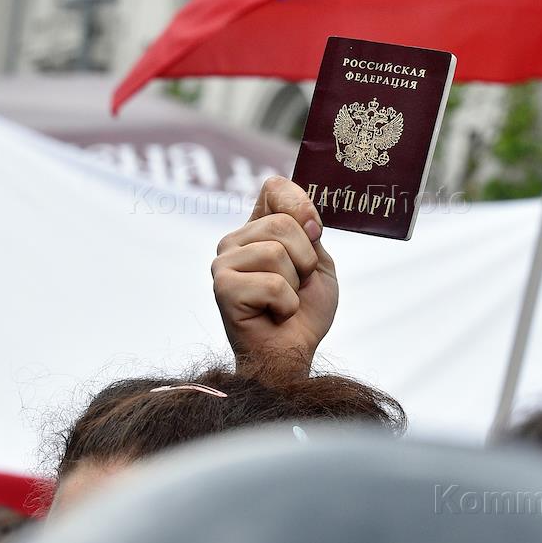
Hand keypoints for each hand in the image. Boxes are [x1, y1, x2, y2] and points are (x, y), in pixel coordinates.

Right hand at [212, 177, 337, 379]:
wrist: (291, 355)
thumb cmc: (303, 312)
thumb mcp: (318, 264)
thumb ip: (310, 233)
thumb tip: (304, 220)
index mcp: (257, 228)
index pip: (274, 188)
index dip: (301, 204)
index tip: (314, 232)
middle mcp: (234, 241)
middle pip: (282, 222)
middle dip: (305, 260)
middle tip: (296, 286)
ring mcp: (223, 263)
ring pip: (277, 252)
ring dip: (295, 285)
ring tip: (283, 302)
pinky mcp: (223, 288)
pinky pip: (272, 283)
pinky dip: (286, 305)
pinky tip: (273, 315)